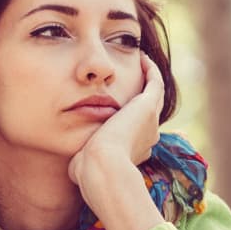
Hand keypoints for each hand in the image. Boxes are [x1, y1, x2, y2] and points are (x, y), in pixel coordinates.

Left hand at [66, 53, 165, 229]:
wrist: (103, 166)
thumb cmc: (90, 171)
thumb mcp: (86, 166)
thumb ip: (83, 162)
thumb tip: (75, 165)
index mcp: (136, 150)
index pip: (138, 132)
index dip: (131, 120)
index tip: (119, 108)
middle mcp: (149, 135)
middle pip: (150, 111)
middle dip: (143, 95)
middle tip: (137, 79)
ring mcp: (151, 120)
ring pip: (156, 94)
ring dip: (150, 78)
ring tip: (143, 63)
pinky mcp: (148, 105)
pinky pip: (155, 82)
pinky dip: (150, 70)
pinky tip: (141, 58)